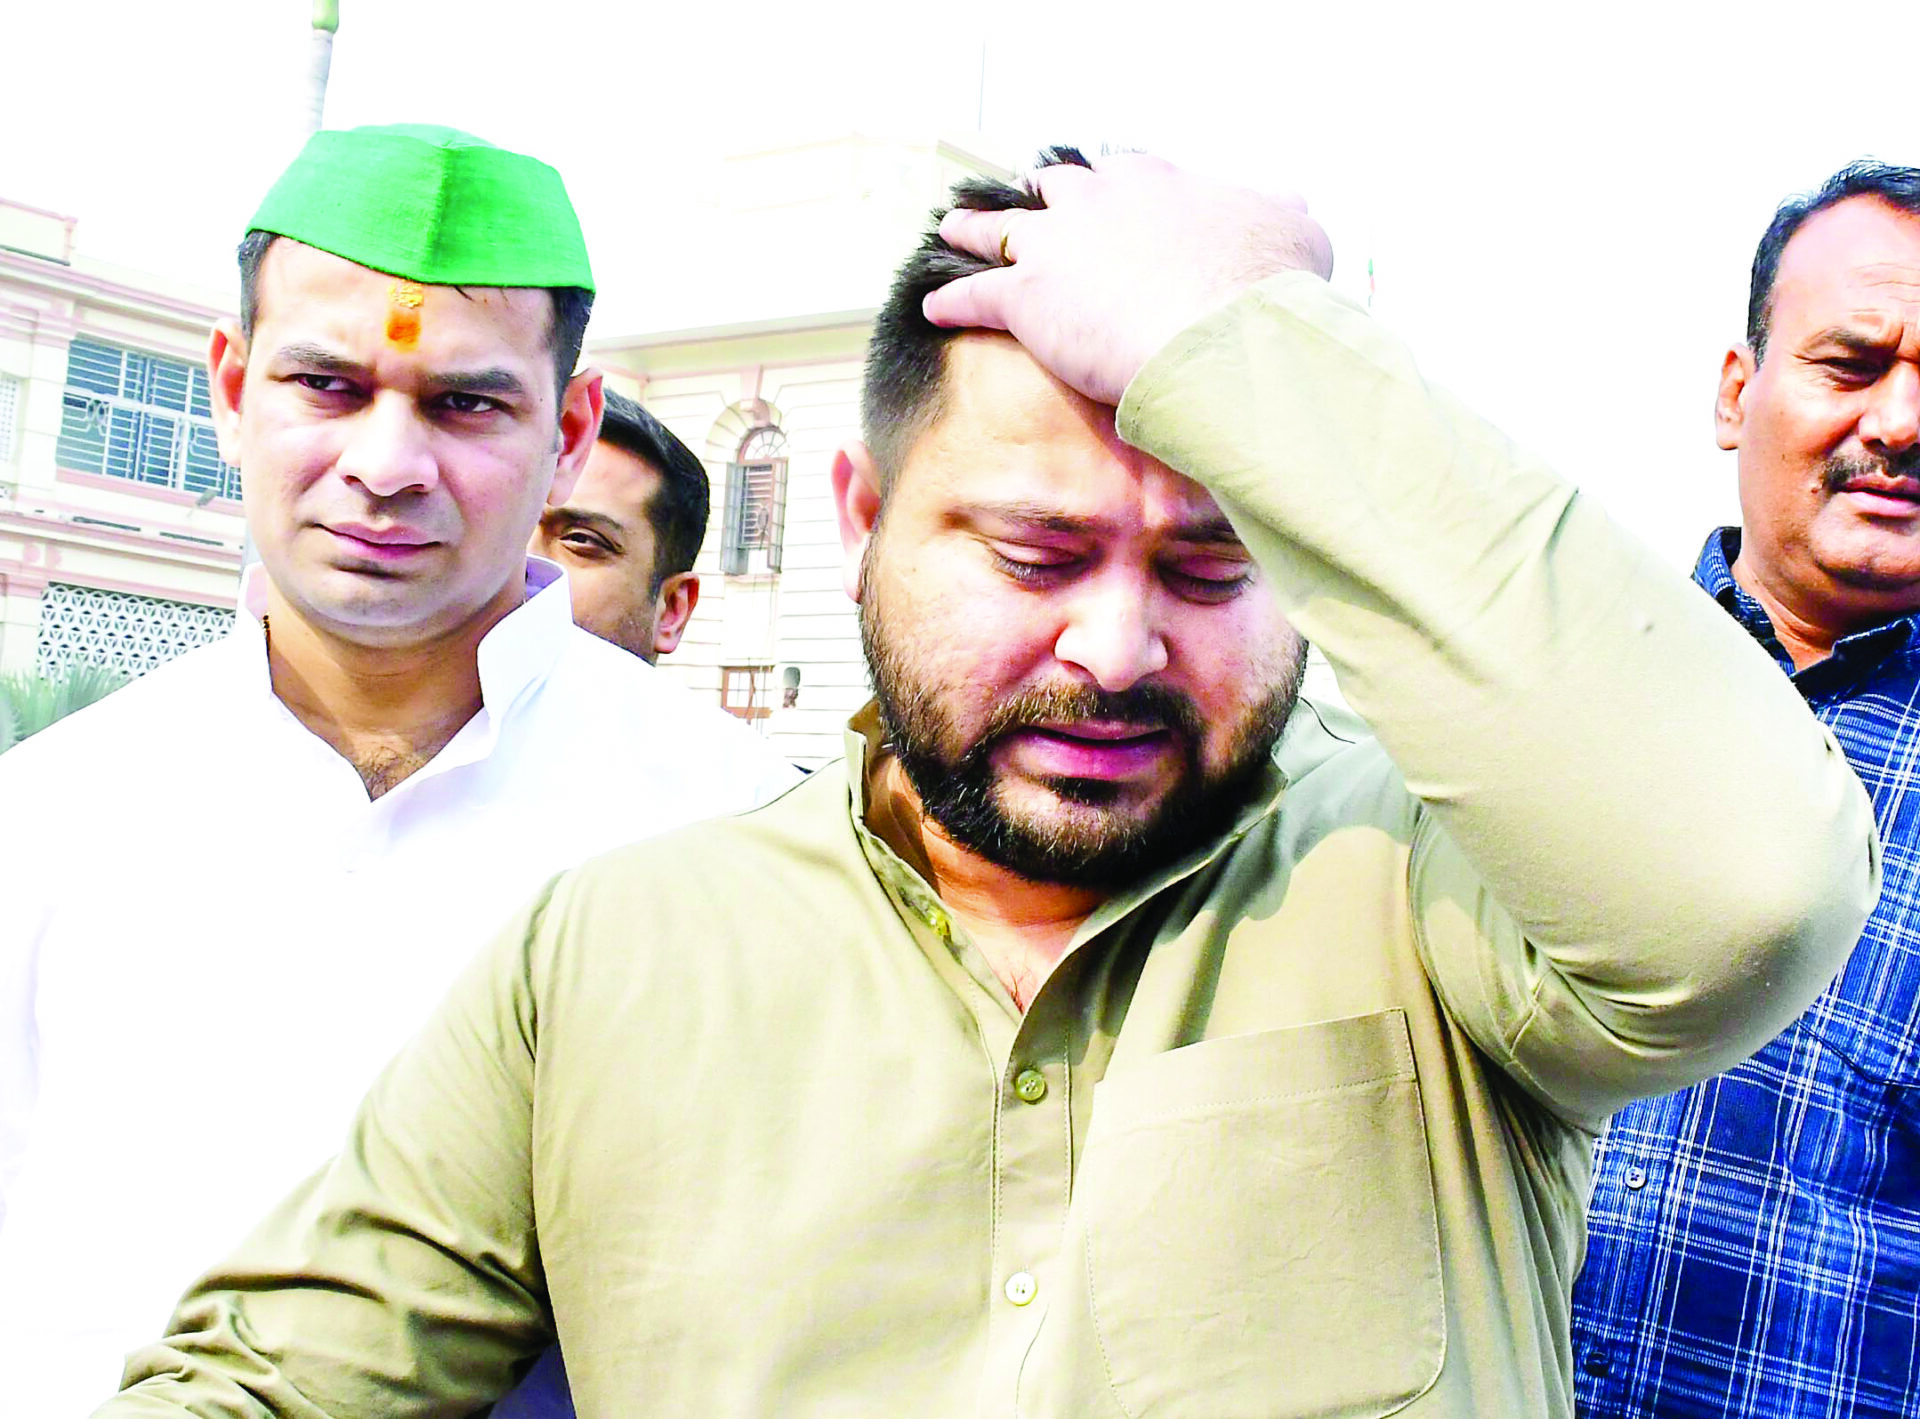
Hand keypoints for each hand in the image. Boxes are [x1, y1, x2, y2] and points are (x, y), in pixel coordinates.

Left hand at [922, 153, 1333, 405]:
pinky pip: (974, 295)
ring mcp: (1056, 247)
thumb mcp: (1296, 234)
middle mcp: (1100, 204)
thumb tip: (1294, 206)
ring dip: (972, 230)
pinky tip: (933, 305)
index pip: (1127, 175)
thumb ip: (1285, 216)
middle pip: (1054, 189)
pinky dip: (951, 300)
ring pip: (999, 229)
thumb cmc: (1262, 290)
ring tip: (952, 230)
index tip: (1106, 191)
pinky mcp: (1024, 298)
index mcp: (1160, 188)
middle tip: (1027, 201)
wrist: (1221, 332)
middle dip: (1037, 195)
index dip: (1112, 186)